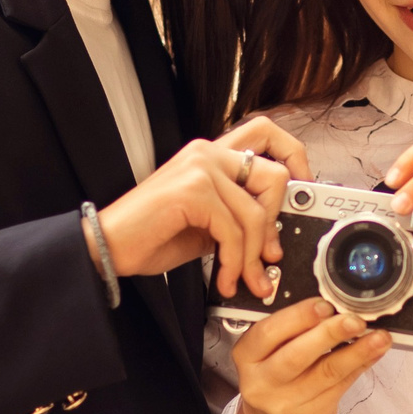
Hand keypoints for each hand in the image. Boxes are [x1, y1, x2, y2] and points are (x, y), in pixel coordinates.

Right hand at [97, 117, 312, 298]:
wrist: (108, 247)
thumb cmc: (152, 235)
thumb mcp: (207, 224)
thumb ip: (238, 218)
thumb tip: (274, 237)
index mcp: (211, 154)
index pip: (267, 134)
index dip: (295, 157)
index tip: (303, 191)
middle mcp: (207, 152)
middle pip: (275, 174)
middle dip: (277, 222)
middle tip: (269, 254)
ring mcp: (199, 167)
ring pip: (255, 213)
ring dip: (253, 257)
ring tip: (244, 279)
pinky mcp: (192, 189)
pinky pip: (233, 230)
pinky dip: (234, 262)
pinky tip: (225, 279)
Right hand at [233, 297, 387, 413]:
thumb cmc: (276, 378)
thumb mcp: (269, 354)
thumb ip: (293, 330)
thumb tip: (335, 305)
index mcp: (247, 356)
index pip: (268, 333)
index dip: (297, 318)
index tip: (324, 305)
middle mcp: (262, 382)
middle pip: (296, 356)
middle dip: (329, 334)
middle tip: (355, 319)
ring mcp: (287, 403)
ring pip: (326, 372)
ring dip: (357, 352)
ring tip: (379, 336)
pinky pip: (341, 385)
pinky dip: (361, 365)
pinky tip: (375, 351)